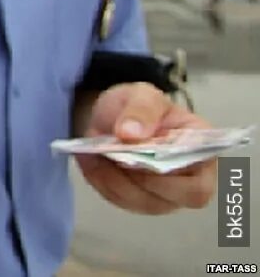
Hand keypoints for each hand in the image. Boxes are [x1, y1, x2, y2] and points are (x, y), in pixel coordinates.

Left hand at [75, 82, 216, 213]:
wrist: (111, 117)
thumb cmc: (137, 106)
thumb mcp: (141, 94)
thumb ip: (141, 110)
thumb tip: (131, 134)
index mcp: (201, 148)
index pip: (203, 176)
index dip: (177, 171)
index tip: (146, 150)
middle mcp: (192, 178)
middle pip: (181, 197)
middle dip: (146, 178)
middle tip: (118, 156)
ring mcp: (167, 195)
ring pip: (148, 203)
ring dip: (119, 180)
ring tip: (100, 154)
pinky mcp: (140, 201)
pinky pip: (122, 200)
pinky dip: (104, 181)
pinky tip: (94, 160)